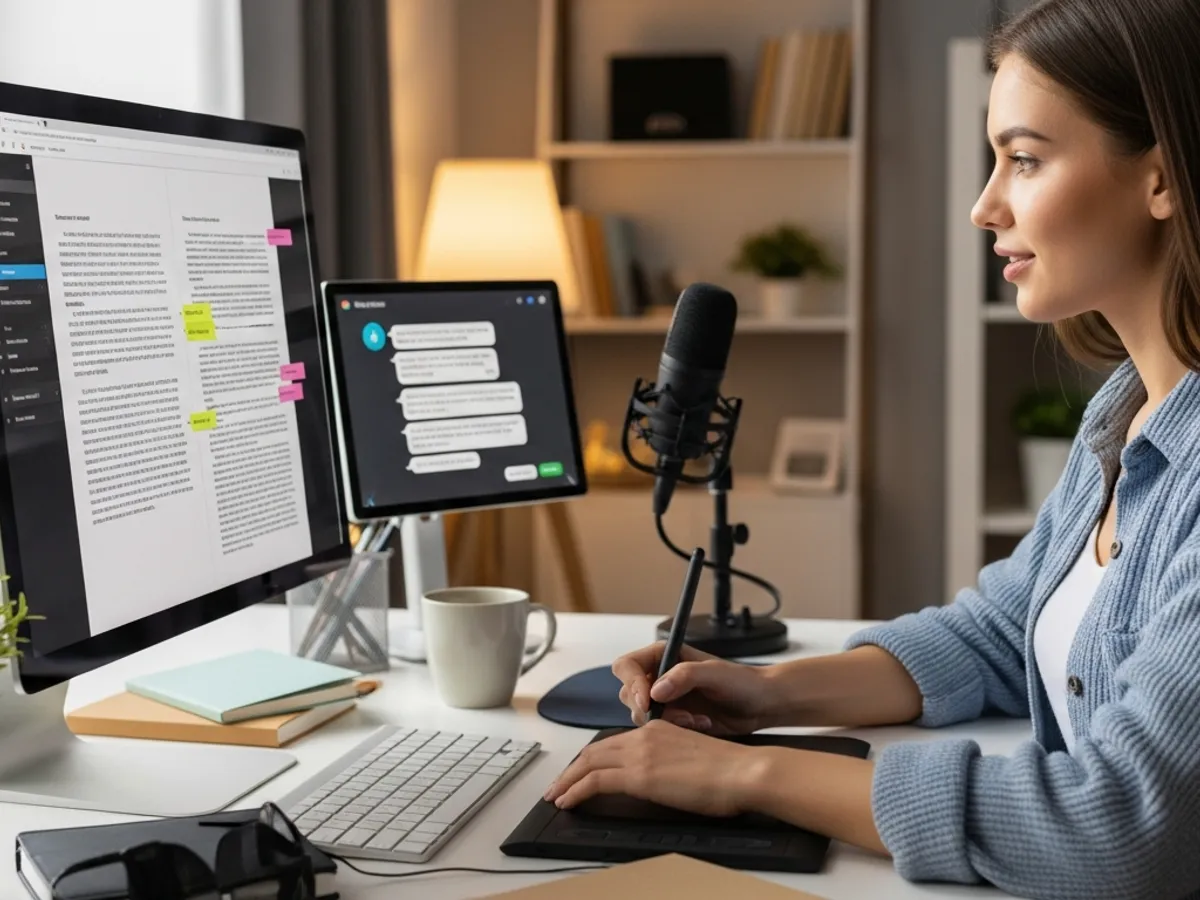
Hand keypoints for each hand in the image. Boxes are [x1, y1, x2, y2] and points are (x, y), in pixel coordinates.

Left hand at [543, 720, 764, 816]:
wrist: (744, 771)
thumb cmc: (731, 769)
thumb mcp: (695, 756)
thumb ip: (674, 760)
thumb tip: (667, 778)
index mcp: (660, 729)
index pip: (616, 742)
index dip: (594, 757)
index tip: (582, 771)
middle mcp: (646, 736)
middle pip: (596, 750)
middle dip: (572, 768)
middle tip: (559, 784)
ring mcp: (641, 754)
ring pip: (588, 762)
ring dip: (568, 779)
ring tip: (556, 794)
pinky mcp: (639, 774)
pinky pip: (595, 781)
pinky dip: (576, 790)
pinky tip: (568, 801)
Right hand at [613, 641, 774, 733]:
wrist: (760, 704)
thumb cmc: (742, 681)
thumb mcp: (714, 673)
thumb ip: (685, 675)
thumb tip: (656, 690)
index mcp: (663, 656)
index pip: (627, 666)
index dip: (632, 683)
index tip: (647, 700)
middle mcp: (659, 676)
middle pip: (629, 694)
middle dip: (649, 709)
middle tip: (680, 716)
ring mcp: (665, 700)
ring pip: (641, 715)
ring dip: (665, 722)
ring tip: (696, 720)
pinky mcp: (673, 720)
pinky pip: (658, 731)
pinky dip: (676, 731)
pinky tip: (701, 725)